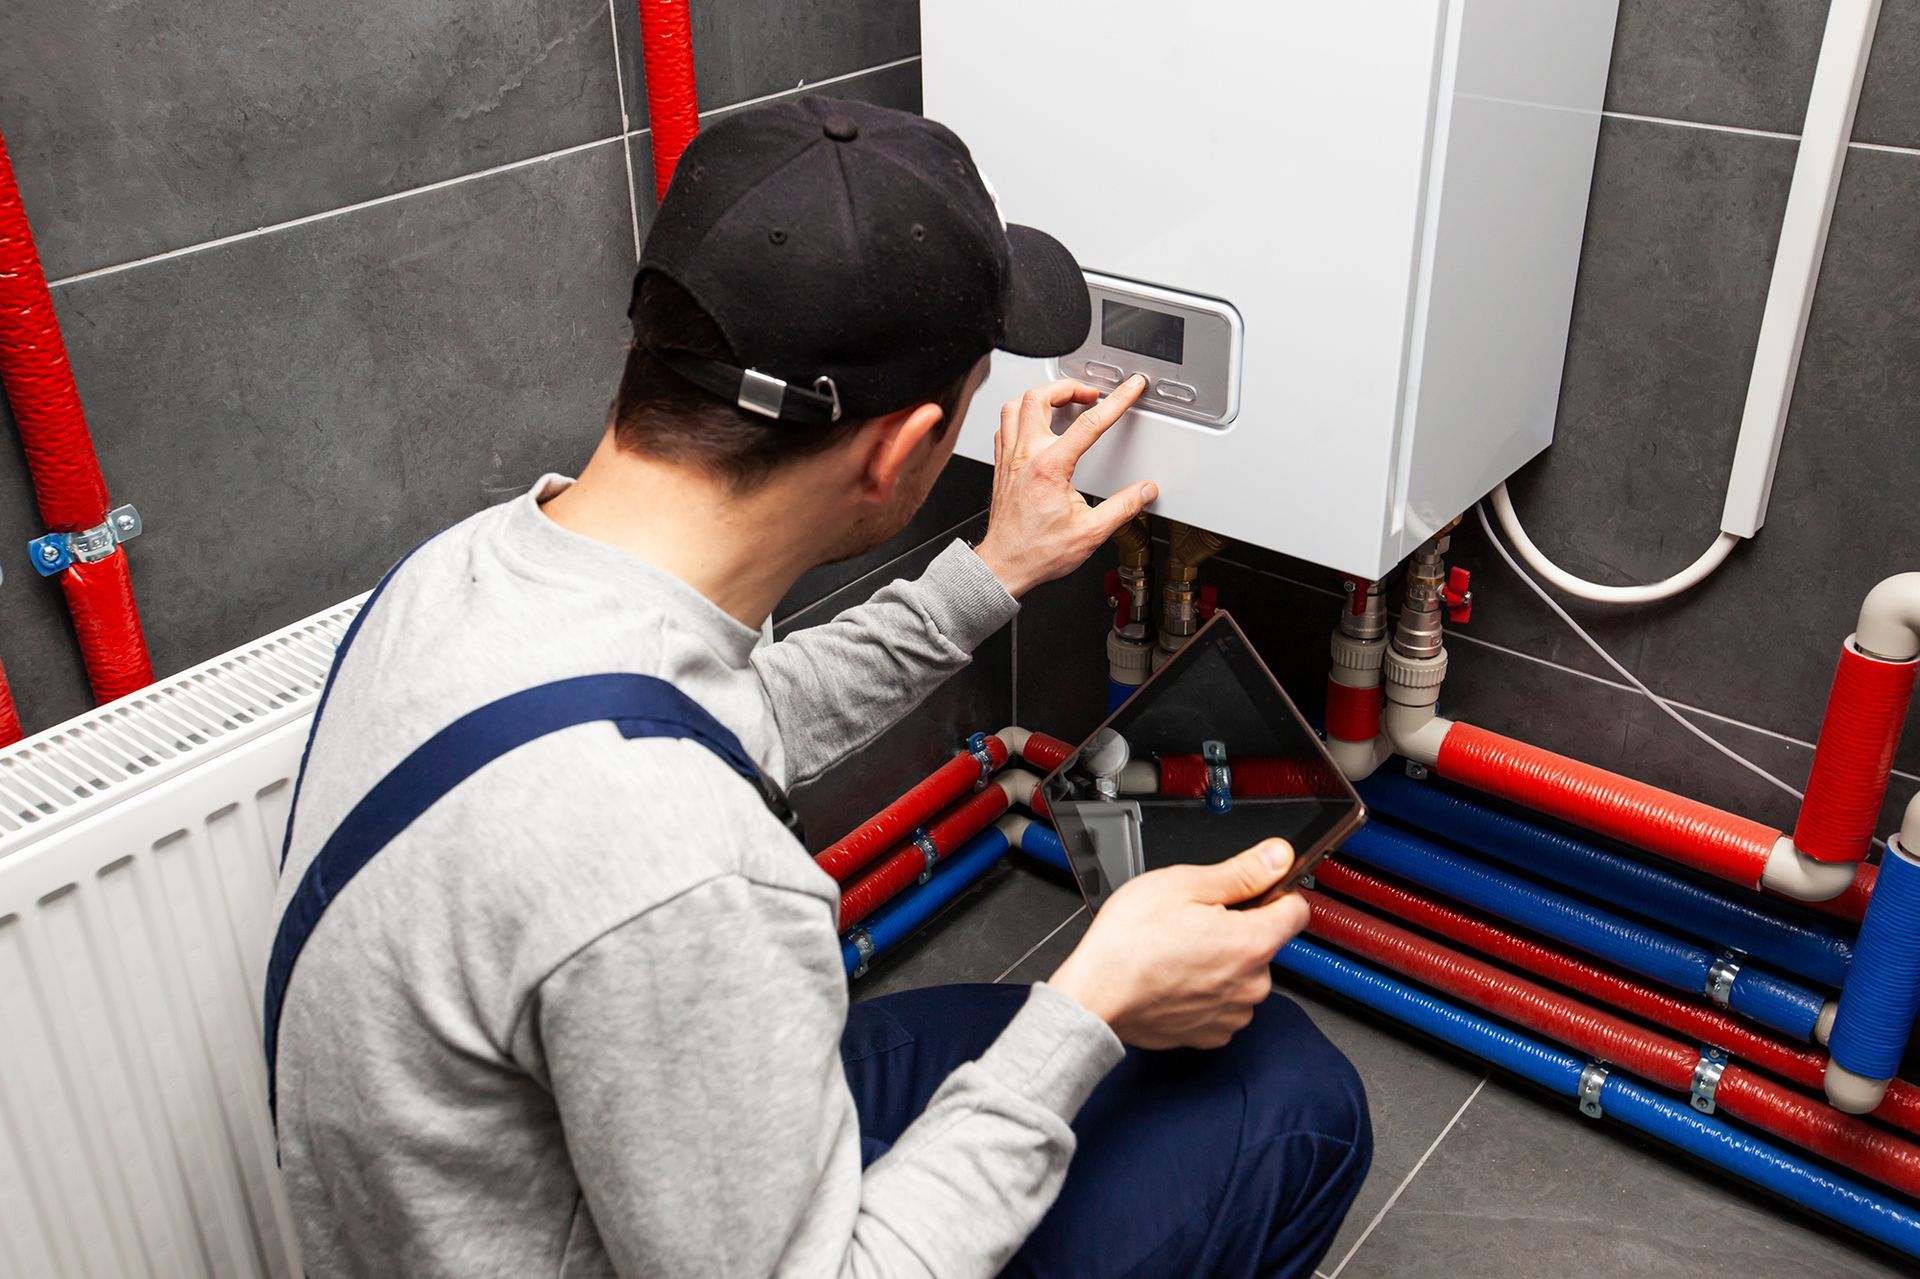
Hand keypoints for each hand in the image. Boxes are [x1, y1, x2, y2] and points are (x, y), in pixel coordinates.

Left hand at [972, 375, 1158, 597]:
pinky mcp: (1001, 467)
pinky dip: (1020, 415)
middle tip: (1089, 394)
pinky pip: (1005, 426)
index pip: (1089, 422)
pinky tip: (1034, 423)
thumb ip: (1123, 507)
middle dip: (1069, 387)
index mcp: (1049, 468)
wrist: (1004, 567)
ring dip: (1040, 396)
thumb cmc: (1036, 552)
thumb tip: (1145, 491)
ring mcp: (1009, 459)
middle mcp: (1025, 457)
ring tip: (1061, 400)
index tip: (1130, 388)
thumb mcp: (1091, 532)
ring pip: (1015, 406)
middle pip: (1040, 398)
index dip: (1116, 401)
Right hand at [1048, 839, 1309, 1049]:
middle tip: (1192, 921)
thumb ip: (1241, 872)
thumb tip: (1279, 856)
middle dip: (1237, 927)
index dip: (1274, 893)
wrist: (1094, 998)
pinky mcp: (1212, 1034)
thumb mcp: (1181, 885)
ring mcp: (1234, 1014)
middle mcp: (1253, 984)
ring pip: (1243, 974)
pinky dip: (1206, 991)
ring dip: (1221, 961)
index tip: (1251, 891)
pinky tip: (1176, 977)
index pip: (1296, 910)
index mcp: (1252, 943)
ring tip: (1178, 951)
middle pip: (1264, 942)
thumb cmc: (1128, 944)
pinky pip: (1224, 1003)